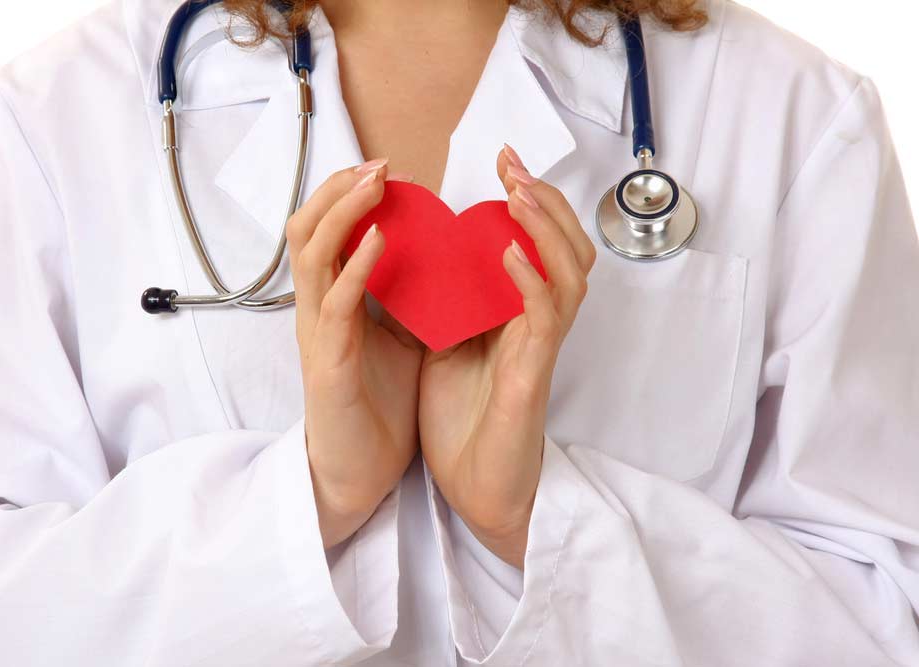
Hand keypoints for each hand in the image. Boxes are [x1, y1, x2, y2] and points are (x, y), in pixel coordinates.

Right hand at [288, 160, 424, 548]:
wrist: (358, 472)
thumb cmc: (376, 407)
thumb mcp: (395, 341)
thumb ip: (403, 301)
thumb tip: (435, 263)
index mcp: (333, 304)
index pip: (325, 233)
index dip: (347, 195)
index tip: (386, 170)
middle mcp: (317, 311)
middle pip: (306, 229)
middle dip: (339, 189)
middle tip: (379, 164)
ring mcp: (317, 335)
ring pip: (311, 255)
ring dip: (342, 211)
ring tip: (374, 183)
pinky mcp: (329, 364)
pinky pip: (336, 305)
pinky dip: (356, 267)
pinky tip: (379, 240)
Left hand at [418, 145, 595, 567]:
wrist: (473, 486)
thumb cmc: (462, 419)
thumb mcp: (446, 342)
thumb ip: (450, 301)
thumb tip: (427, 256)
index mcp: (517, 313)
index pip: (540, 243)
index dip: (529, 199)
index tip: (502, 160)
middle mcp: (538, 324)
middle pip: (569, 247)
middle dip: (544, 198)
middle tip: (512, 163)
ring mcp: (540, 347)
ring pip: (569, 273)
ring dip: (545, 227)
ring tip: (519, 192)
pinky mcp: (533, 374)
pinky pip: (545, 318)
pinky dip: (531, 279)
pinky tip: (510, 252)